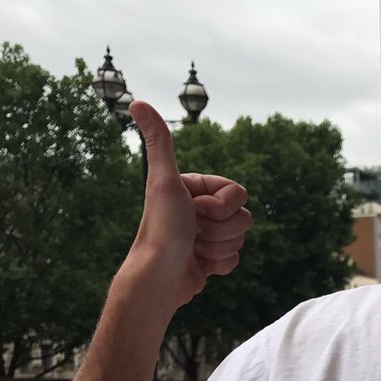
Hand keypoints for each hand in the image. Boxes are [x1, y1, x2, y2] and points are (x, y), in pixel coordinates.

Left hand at [125, 101, 252, 311]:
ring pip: (241, 238)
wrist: (158, 278)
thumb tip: (136, 101)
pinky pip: (235, 259)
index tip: (194, 211)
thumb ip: (158, 141)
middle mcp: (201, 209)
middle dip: (221, 230)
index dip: (221, 207)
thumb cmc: (161, 230)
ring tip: (192, 249)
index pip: (239, 193)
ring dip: (218, 248)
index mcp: (195, 188)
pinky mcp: (210, 259)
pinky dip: (219, 265)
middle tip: (192, 232)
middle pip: (243, 217)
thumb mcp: (163, 181)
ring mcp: (207, 235)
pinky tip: (198, 264)